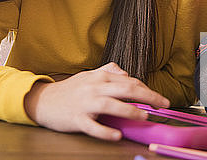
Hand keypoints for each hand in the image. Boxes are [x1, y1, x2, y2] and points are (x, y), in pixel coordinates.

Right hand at [23, 62, 169, 140]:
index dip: (148, 89)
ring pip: (111, 105)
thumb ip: (109, 71)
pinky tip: (117, 134)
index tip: (161, 99)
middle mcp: (94, 87)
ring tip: (144, 116)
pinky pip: (93, 126)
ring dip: (130, 110)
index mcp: (100, 76)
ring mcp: (85, 103)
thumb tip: (126, 73)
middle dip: (148, 96)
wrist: (43, 100)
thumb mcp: (90, 75)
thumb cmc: (70, 90)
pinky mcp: (76, 119)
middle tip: (163, 105)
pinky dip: (105, 131)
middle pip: (125, 89)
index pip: (129, 81)